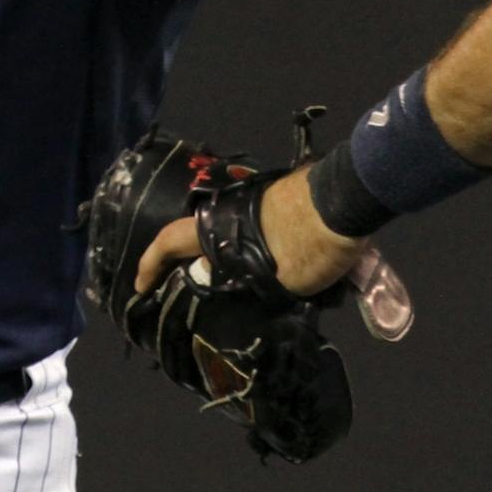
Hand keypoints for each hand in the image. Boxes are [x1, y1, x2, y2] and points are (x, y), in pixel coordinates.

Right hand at [136, 169, 367, 299]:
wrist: (350, 200)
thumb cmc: (308, 244)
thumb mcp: (277, 282)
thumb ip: (252, 287)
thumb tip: (241, 295)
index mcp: (219, 226)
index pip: (169, 241)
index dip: (151, 264)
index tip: (141, 286)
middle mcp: (234, 207)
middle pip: (204, 237)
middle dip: (199, 264)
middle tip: (198, 291)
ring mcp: (264, 198)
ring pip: (239, 234)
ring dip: (239, 259)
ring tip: (251, 290)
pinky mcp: (290, 196)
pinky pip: (267, 229)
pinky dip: (267, 249)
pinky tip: (288, 274)